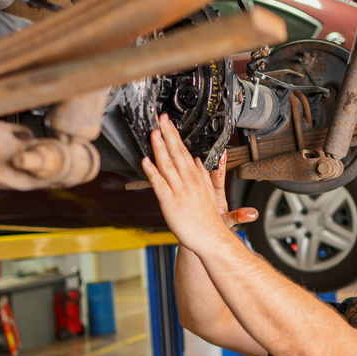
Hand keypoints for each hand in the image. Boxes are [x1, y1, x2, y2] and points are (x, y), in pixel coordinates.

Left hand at [140, 114, 255, 250]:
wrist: (210, 237)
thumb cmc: (207, 218)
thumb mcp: (208, 191)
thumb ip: (201, 175)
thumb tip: (196, 160)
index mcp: (196, 177)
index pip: (185, 151)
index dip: (175, 136)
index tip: (168, 123)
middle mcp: (189, 181)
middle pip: (177, 153)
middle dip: (168, 134)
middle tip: (161, 118)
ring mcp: (180, 190)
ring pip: (168, 165)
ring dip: (160, 147)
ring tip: (153, 133)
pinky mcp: (170, 202)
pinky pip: (160, 184)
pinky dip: (152, 171)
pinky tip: (146, 161)